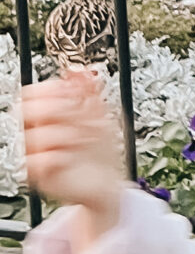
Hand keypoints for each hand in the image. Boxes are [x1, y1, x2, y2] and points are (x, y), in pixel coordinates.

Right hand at [22, 71, 125, 244]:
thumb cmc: (100, 149)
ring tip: (86, 138)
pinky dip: (57, 157)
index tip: (73, 91)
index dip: (50, 88)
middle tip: (80, 113)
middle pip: (27, 110)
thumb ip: (89, 93)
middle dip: (57, 108)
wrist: (108, 183)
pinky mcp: (41, 176)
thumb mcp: (101, 117)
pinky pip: (38, 162)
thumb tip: (79, 70)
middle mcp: (39, 133)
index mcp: (48, 116)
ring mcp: (37, 154)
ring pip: (36, 136)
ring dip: (67, 133)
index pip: (32, 93)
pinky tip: (72, 156)